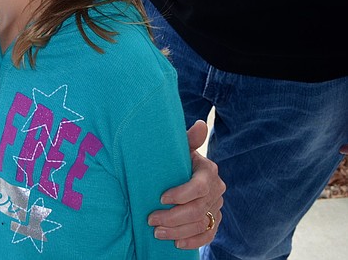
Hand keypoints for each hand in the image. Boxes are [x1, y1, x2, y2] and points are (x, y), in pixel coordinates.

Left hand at [148, 120, 224, 248]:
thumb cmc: (176, 158)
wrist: (184, 172)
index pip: (199, 187)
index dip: (181, 194)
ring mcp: (217, 207)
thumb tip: (200, 124)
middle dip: (173, 217)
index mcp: (208, 171)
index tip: (161, 198)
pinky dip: (192, 241)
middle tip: (151, 220)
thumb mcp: (180, 147)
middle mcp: (216, 190)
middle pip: (197, 209)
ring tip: (157, 233)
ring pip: (201, 224)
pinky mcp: (214, 220)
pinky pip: (208, 235)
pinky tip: (176, 243)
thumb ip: (188, 139)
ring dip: (178, 231)